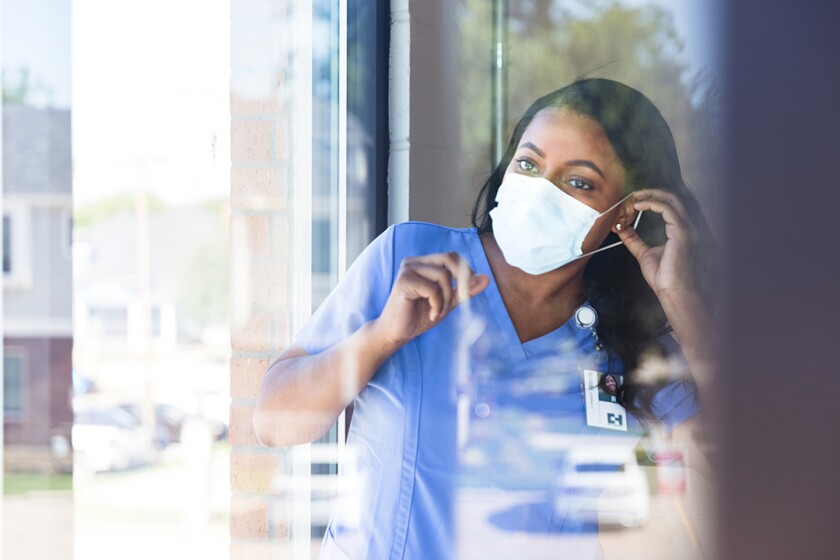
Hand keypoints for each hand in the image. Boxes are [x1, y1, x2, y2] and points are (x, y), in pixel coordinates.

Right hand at [373, 252, 489, 346]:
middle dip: (460, 280)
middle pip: (449, 259)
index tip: (467, 292)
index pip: (452, 256)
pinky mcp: (403, 282)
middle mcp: (414, 262)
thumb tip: (486, 278)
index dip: (465, 271)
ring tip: (439, 312)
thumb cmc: (418, 316)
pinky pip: (432, 289)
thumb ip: (465, 291)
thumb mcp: (447, 302)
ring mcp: (407, 270)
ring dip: (447, 298)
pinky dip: (438, 304)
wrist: (396, 333)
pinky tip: (432, 314)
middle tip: (461, 299)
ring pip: (442, 276)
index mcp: (423, 263)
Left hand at [616, 189, 695, 298]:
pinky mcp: (682, 233)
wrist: (673, 291)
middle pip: (673, 198)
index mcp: (681, 231)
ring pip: (671, 199)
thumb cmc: (664, 277)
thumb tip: (620, 228)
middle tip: (634, 194)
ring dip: (651, 195)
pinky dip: (651, 204)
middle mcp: (688, 227)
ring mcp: (687, 229)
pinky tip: (639, 206)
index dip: (652, 199)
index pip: (670, 206)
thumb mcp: (643, 253)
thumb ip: (633, 239)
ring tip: (635, 198)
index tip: (635, 200)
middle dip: (652, 192)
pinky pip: (667, 209)